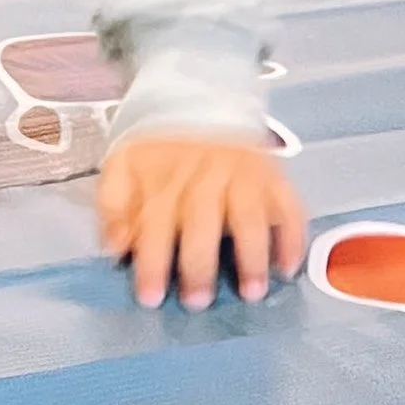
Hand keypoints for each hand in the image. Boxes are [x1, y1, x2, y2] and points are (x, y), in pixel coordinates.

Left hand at [98, 134, 308, 309]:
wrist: (201, 102)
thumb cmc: (160, 153)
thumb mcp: (122, 169)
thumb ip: (113, 208)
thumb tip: (114, 247)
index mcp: (163, 180)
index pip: (155, 224)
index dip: (151, 263)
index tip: (151, 297)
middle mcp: (205, 177)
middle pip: (202, 221)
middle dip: (199, 264)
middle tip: (197, 302)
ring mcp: (243, 175)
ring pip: (249, 214)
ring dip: (252, 255)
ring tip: (252, 292)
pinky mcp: (272, 176)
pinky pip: (288, 206)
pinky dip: (292, 237)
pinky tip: (287, 267)